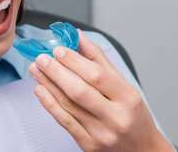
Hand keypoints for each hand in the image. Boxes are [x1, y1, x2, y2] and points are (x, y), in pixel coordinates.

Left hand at [28, 29, 172, 151]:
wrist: (141, 149)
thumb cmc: (133, 115)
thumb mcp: (124, 86)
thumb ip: (99, 61)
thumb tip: (78, 37)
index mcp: (128, 98)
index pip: (97, 76)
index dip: (75, 62)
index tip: (59, 50)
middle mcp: (116, 117)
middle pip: (79, 91)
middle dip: (56, 72)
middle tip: (42, 58)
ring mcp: (101, 133)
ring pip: (69, 106)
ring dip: (48, 85)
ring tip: (36, 70)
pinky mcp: (89, 145)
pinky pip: (65, 122)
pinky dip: (50, 105)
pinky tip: (40, 90)